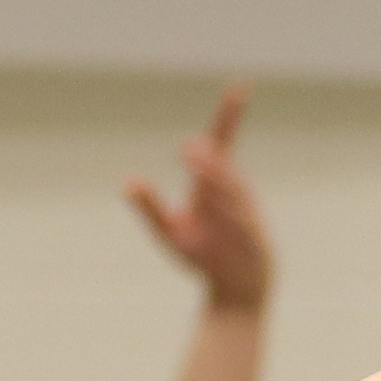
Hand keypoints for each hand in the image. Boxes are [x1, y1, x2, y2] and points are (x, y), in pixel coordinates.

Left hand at [127, 86, 271, 311]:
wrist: (236, 293)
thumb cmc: (204, 260)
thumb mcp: (170, 234)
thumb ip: (150, 209)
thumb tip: (127, 182)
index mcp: (214, 187)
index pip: (222, 144)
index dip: (230, 116)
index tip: (240, 87)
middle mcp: (233, 195)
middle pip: (222, 166)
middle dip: (207, 156)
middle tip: (186, 146)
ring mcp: (245, 215)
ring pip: (230, 190)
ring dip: (213, 175)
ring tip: (193, 159)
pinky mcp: (252, 238)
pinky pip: (240, 220)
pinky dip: (229, 207)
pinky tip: (217, 199)